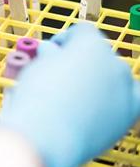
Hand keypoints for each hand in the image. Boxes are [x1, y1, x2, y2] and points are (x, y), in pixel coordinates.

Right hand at [0, 23, 139, 166]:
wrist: (47, 135)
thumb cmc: (38, 98)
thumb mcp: (37, 66)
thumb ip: (50, 55)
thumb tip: (52, 53)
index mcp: (91, 44)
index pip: (82, 31)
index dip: (64, 39)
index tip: (52, 51)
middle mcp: (114, 62)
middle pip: (99, 54)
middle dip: (82, 61)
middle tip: (61, 74)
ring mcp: (126, 88)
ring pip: (113, 77)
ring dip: (98, 80)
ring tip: (74, 96)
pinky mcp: (129, 114)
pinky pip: (125, 99)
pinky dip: (112, 100)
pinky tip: (90, 108)